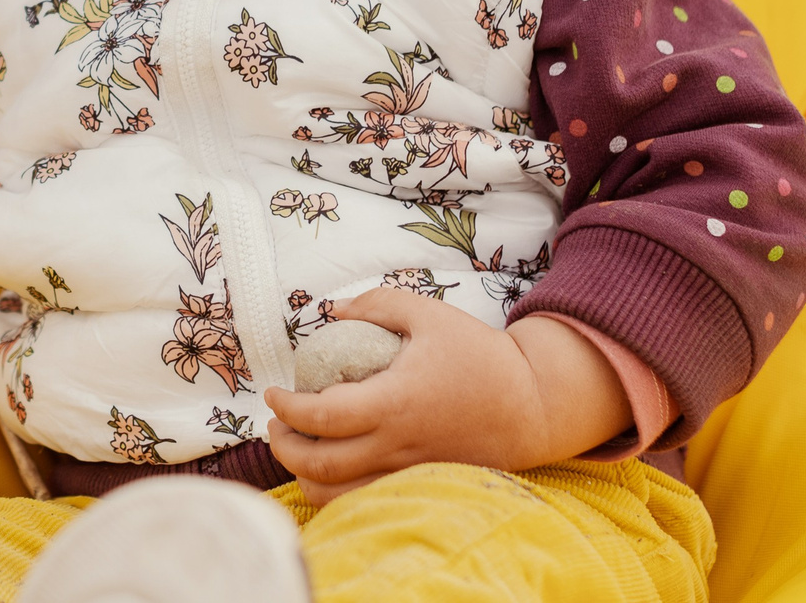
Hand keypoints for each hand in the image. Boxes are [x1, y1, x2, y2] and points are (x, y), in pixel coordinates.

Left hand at [263, 289, 628, 501]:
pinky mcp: (420, 485)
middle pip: (319, 463)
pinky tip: (329, 470)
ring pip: (338, 494)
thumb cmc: (479, 355)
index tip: (272, 395)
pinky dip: (336, 493)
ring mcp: (408, 472)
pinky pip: (366, 501)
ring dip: (304, 475)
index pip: (322, 416)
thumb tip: (329, 311)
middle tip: (276, 424)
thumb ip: (375, 304)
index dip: (286, 409)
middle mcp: (397, 446)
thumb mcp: (428, 313)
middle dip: (284, 446)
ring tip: (296, 449)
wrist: (532, 406)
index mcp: (394, 403)